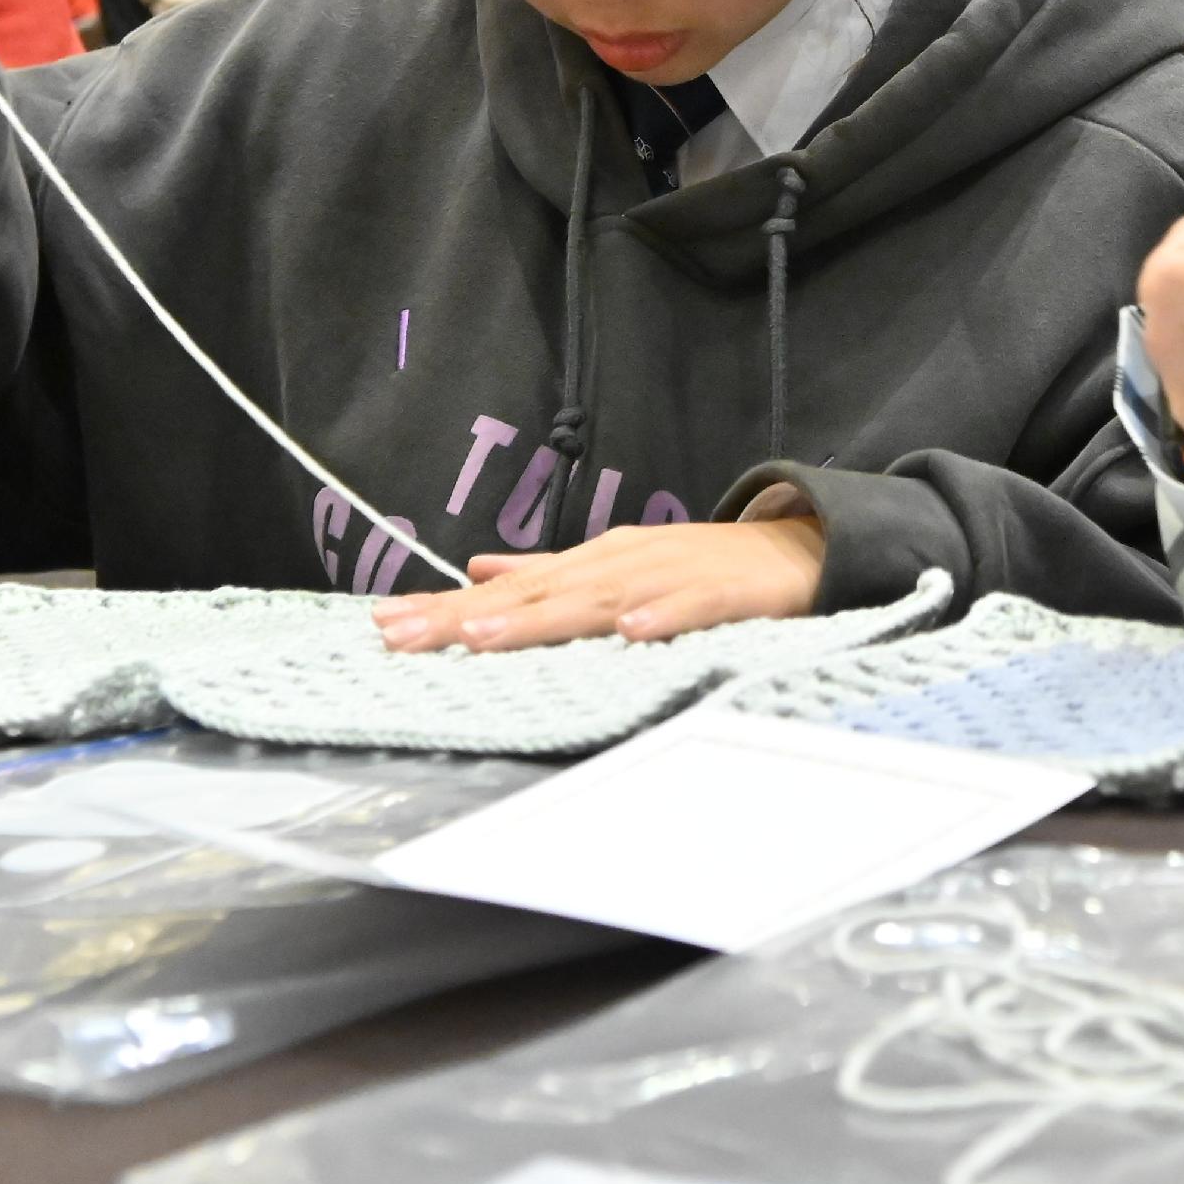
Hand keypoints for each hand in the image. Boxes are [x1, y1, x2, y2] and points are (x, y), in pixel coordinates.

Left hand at [371, 516, 825, 652]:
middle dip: (469, 616)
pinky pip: (692, 608)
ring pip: (600, 599)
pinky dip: (662, 617)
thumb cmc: (699, 566)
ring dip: (544, 617)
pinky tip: (632, 631)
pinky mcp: (726, 594)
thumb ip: (547, 574)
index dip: (447, 607)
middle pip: (538, 594)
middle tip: (405, 635)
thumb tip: (477, 572)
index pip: (509, 590)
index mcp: (594, 563)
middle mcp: (622, 565)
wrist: (799, 547)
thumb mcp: (615, 563)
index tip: (385, 625)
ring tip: (488, 635)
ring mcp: (672, 576)